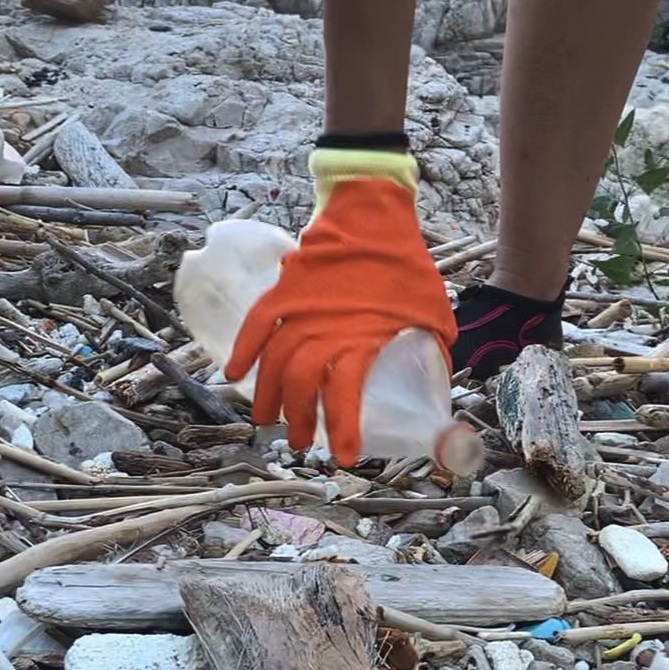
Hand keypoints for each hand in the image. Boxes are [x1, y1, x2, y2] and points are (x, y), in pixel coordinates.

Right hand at [222, 150, 453, 466]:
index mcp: (361, 337)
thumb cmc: (406, 264)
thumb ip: (429, 354)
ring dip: (267, 396)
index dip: (341, 428)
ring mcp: (299, 309)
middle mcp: (324, 328)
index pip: (344, 394)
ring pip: (273, 363)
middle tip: (300, 441)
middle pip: (301, 385)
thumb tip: (431, 388)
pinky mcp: (283, 291)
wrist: (372, 213)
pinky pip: (256, 326)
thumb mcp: (433, 314)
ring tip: (265, 419)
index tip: (342, 456)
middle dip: (297, 421)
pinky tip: (235, 374)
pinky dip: (244, 351)